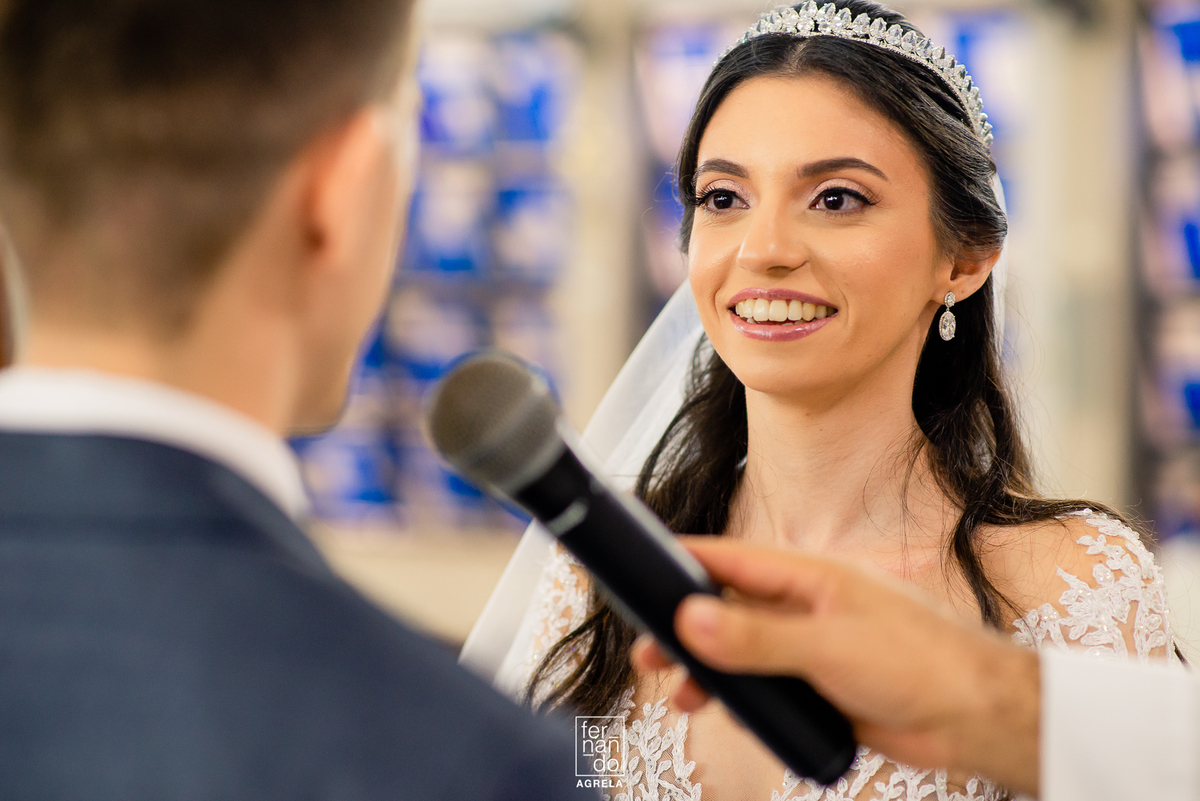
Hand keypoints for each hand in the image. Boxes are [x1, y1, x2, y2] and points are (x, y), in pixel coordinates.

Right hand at [634, 539, 1039, 795]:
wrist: (976, 717)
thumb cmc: (921, 662)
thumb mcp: (828, 645)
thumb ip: (757, 636)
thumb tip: (691, 619)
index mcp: (810, 577)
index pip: (733, 559)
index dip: (686, 559)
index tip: (641, 563)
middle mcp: (806, 608)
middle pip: (728, 610)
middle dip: (685, 628)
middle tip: (648, 652)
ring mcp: (812, 648)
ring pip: (743, 654)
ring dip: (708, 669)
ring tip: (677, 692)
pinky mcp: (821, 688)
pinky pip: (766, 689)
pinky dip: (740, 699)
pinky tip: (726, 713)